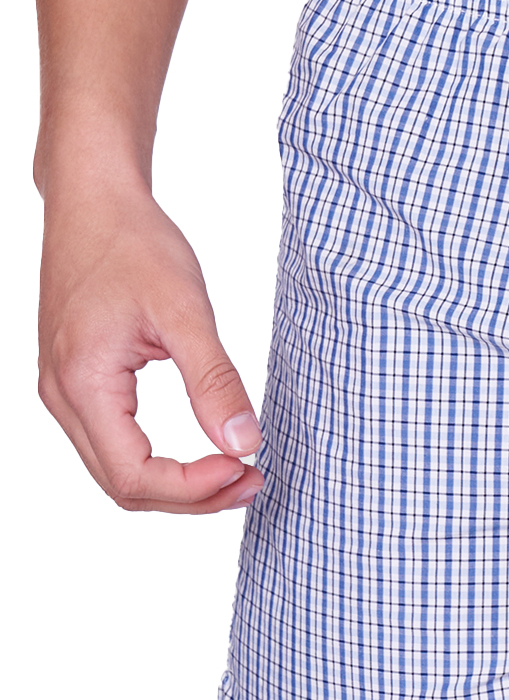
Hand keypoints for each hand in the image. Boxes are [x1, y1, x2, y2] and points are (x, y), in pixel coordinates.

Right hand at [38, 181, 264, 513]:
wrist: (94, 203)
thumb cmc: (134, 244)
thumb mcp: (185, 310)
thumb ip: (214, 379)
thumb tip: (244, 443)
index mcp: (82, 384)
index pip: (134, 476)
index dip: (194, 488)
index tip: (247, 468)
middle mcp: (62, 397)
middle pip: (123, 486)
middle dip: (192, 496)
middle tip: (254, 480)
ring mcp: (65, 392)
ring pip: (117, 471)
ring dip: (178, 482)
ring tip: (237, 469)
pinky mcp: (79, 382)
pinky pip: (114, 444)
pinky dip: (160, 459)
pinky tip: (205, 448)